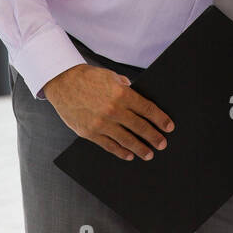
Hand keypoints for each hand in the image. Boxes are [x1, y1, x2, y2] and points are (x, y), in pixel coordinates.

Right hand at [42, 64, 173, 160]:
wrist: (63, 82)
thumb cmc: (88, 78)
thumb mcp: (111, 77)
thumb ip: (126, 88)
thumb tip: (139, 100)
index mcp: (121, 94)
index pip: (147, 110)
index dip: (160, 120)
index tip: (169, 128)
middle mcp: (113, 110)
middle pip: (139, 127)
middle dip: (153, 137)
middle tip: (162, 144)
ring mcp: (101, 123)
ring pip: (126, 140)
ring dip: (140, 148)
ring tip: (149, 154)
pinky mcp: (89, 132)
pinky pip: (109, 146)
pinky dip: (121, 152)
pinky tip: (129, 155)